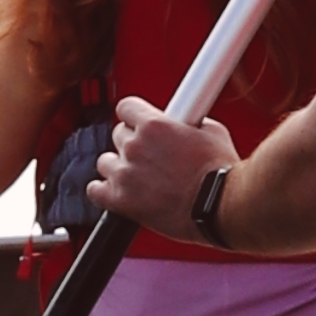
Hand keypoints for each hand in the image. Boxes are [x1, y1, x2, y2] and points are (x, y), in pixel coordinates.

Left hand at [92, 93, 238, 235]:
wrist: (220, 208)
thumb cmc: (220, 175)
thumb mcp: (212, 132)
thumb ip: (190, 123)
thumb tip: (188, 122)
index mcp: (154, 125)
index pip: (126, 108)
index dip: (135, 117)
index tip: (140, 123)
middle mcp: (135, 146)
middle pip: (118, 135)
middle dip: (133, 143)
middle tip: (151, 156)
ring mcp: (125, 174)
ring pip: (105, 162)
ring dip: (119, 167)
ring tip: (139, 177)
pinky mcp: (121, 201)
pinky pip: (95, 190)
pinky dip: (103, 191)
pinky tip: (116, 192)